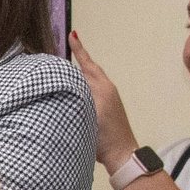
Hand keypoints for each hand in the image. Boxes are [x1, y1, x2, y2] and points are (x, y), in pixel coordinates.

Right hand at [69, 33, 138, 171]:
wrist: (121, 154)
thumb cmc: (105, 135)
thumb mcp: (91, 110)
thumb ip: (81, 94)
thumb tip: (70, 80)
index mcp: (102, 89)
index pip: (87, 65)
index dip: (79, 51)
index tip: (73, 35)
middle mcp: (106, 91)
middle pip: (91, 70)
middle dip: (81, 58)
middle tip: (70, 45)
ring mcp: (108, 100)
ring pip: (91, 79)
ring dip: (81, 70)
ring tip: (69, 65)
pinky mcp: (106, 110)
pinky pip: (92, 89)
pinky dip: (83, 83)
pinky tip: (75, 89)